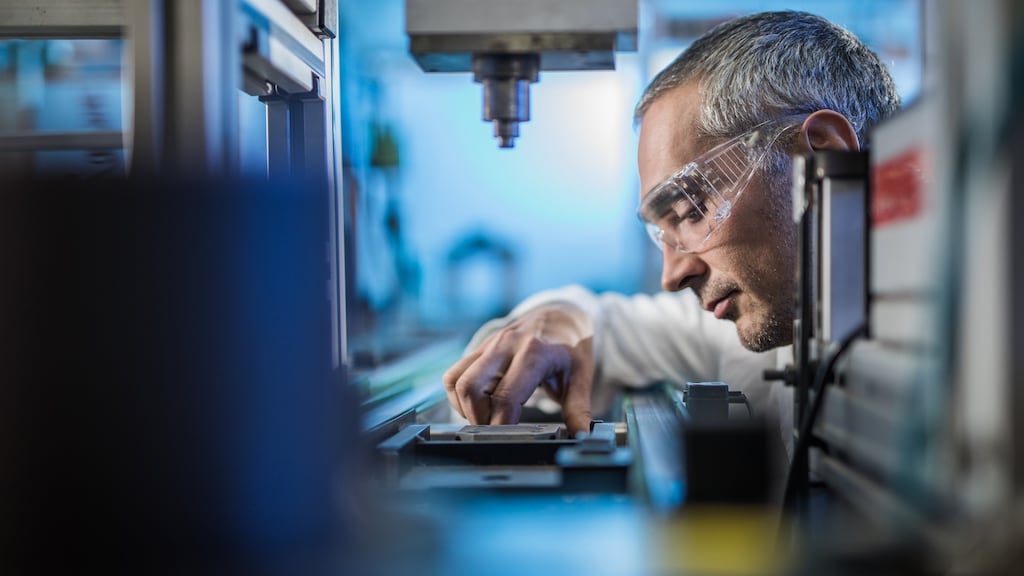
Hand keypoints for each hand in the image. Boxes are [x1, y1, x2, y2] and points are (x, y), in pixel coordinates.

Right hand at [442, 303, 593, 435]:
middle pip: (471, 388)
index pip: (505, 397)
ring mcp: (490, 344)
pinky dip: (458, 395)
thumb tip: (582, 436)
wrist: (561, 316)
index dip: (501, 424)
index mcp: (534, 353)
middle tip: (495, 430)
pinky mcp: (480, 347)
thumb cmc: (571, 349)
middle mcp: (506, 345)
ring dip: (465, 407)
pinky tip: (479, 404)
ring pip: (456, 381)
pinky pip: (454, 374)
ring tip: (487, 417)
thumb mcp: (581, 377)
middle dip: (478, 418)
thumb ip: (579, 409)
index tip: (508, 439)